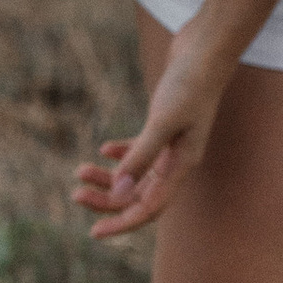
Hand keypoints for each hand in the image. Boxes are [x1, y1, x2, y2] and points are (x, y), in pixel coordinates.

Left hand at [71, 36, 230, 239]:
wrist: (206, 49)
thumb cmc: (189, 84)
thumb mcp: (162, 121)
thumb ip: (141, 156)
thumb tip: (118, 191)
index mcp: (182, 166)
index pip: (150, 208)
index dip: (122, 223)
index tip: (95, 233)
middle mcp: (178, 161)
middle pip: (139, 194)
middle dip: (107, 199)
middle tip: (76, 195)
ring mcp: (171, 143)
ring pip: (136, 173)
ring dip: (108, 176)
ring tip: (79, 171)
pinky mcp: (164, 125)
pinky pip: (140, 151)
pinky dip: (121, 154)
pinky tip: (103, 150)